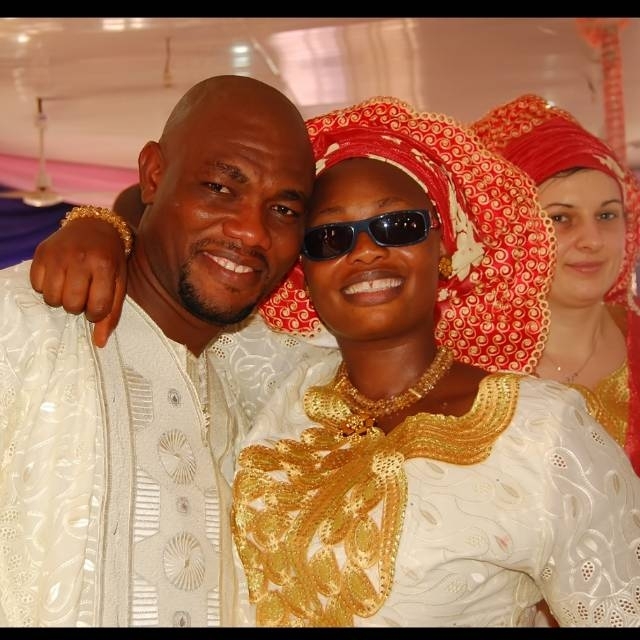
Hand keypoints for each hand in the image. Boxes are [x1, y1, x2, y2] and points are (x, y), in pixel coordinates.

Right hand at [29, 218, 128, 347]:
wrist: (95, 226)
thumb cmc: (110, 260)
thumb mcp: (119, 284)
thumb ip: (112, 314)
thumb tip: (99, 344)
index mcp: (104, 266)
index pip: (96, 308)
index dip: (96, 314)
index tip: (96, 306)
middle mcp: (80, 259)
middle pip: (71, 305)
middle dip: (77, 306)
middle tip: (83, 294)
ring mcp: (58, 254)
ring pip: (51, 298)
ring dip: (61, 299)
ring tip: (71, 286)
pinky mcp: (41, 252)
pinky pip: (36, 286)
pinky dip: (46, 287)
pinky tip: (59, 277)